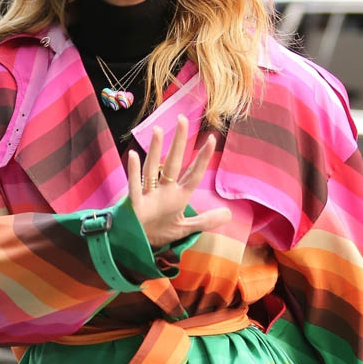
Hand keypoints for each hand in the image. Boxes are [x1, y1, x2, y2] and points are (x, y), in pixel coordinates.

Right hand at [127, 115, 231, 247]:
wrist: (136, 244)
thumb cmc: (159, 231)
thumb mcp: (185, 228)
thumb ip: (205, 221)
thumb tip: (229, 213)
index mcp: (178, 196)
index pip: (193, 174)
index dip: (203, 158)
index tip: (212, 138)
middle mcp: (164, 191)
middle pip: (173, 164)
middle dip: (178, 143)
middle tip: (183, 119)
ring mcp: (149, 196)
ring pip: (152, 169)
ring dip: (154, 151)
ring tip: (158, 130)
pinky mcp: (135, 205)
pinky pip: (134, 186)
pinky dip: (133, 172)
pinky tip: (133, 155)